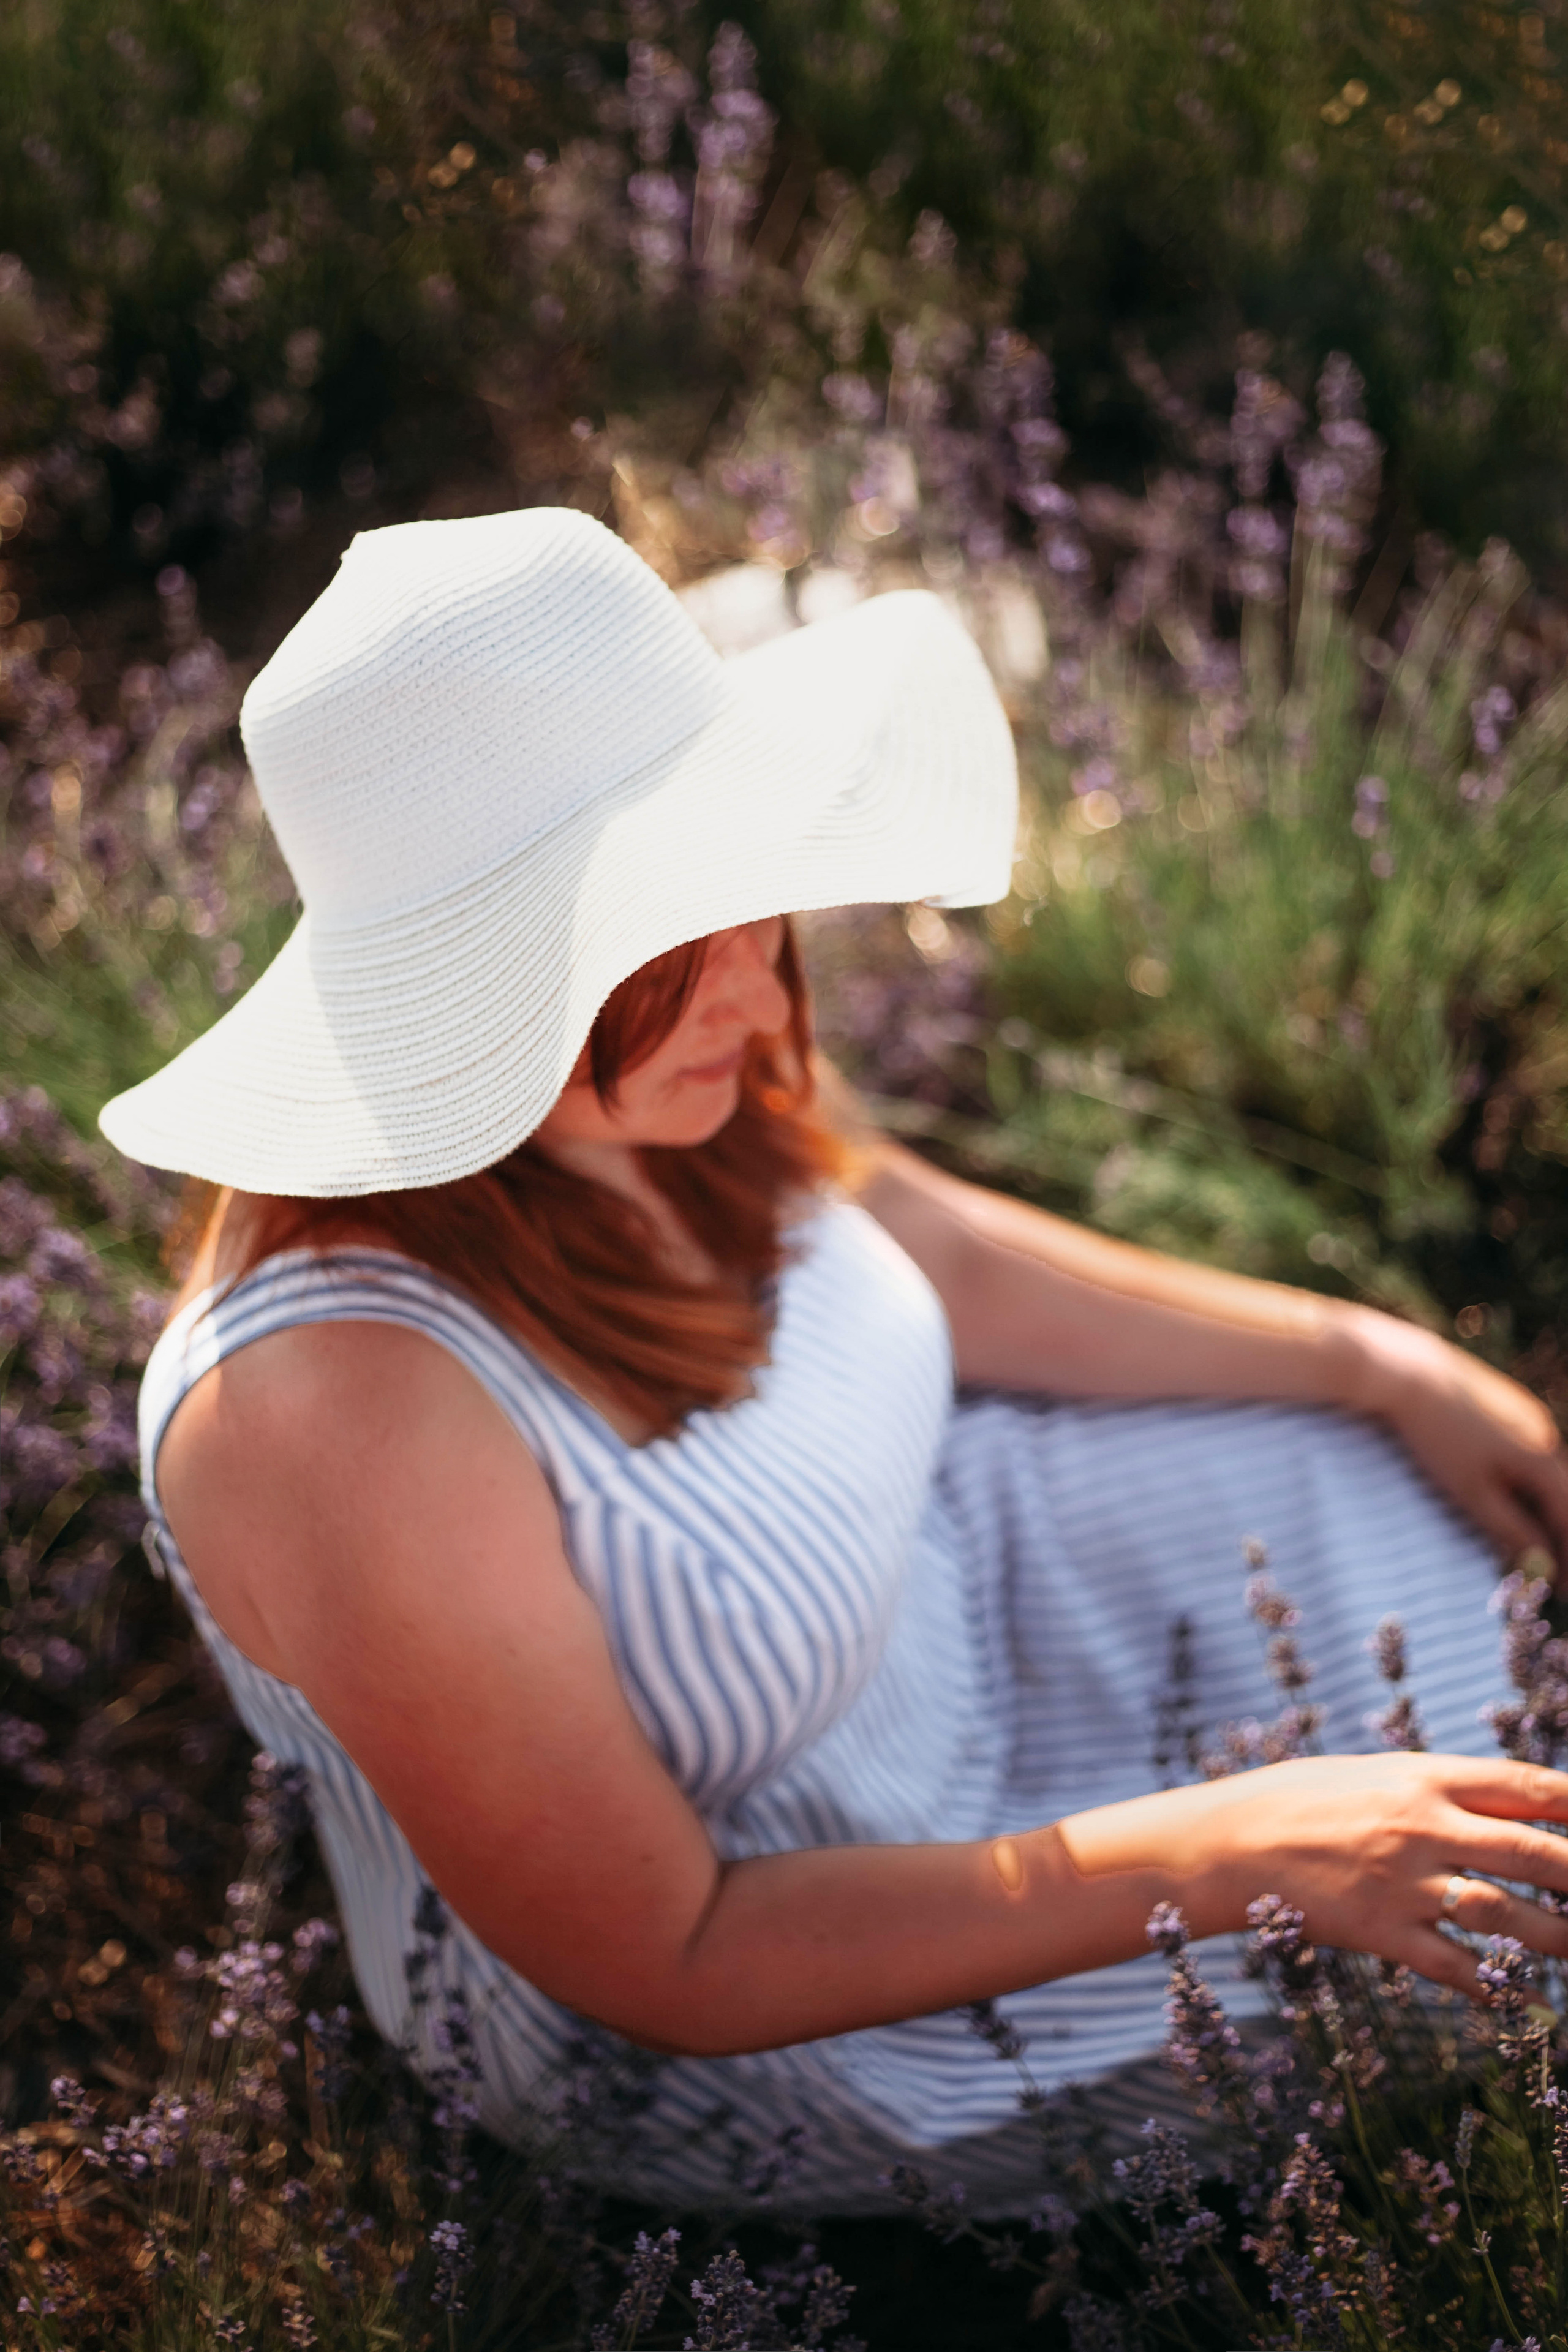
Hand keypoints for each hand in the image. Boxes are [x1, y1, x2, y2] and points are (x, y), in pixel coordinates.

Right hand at [1172, 1752, 1567, 1994]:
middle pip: (1530, 1853)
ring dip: (1558, 1938)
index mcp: (1422, 1779)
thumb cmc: (1299, 1799)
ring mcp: (1405, 1884)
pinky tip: (1528, 2003)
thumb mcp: (1372, 1775)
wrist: (1229, 1843)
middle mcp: (1422, 1828)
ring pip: (1503, 1916)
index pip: (1523, 1786)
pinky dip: (1498, 1988)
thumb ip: (1436, 1790)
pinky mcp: (1383, 1933)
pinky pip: (1456, 1967)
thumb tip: (1502, 1804)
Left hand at [1344, 1303, 1567, 1575]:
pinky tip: (1510, 1498)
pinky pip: (1526, 1453)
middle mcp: (1543, 1433)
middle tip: (1550, 1577)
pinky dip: (1525, 1484)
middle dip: (1558, 1538)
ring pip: (1543, 1474)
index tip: (1564, 1593)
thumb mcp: (1471, 1494)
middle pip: (1561, 1495)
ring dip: (1542, 1511)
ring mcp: (1525, 1414)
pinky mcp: (1503, 1404)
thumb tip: (1542, 1565)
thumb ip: (1510, 1530)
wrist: (1403, 1372)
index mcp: (1541, 1458)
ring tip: (1531, 1545)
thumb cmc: (1433, 1437)